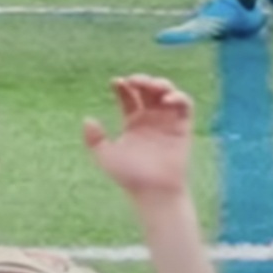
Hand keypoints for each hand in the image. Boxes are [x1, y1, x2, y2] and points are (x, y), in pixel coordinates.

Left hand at [83, 74, 193, 200]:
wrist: (153, 192)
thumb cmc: (130, 177)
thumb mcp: (106, 156)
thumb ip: (94, 139)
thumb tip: (87, 119)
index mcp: (132, 122)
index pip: (128, 96)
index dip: (123, 86)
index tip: (116, 82)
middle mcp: (150, 119)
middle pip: (148, 90)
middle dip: (142, 80)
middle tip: (134, 81)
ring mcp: (167, 122)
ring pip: (167, 93)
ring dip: (160, 84)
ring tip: (152, 86)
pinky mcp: (182, 127)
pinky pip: (185, 105)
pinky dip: (179, 97)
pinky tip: (166, 99)